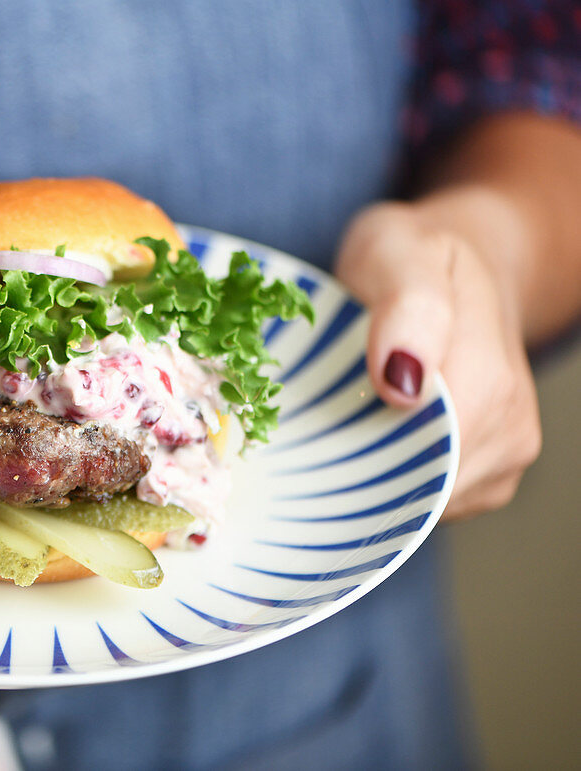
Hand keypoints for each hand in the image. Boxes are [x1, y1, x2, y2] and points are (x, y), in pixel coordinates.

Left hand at [335, 200, 540, 519]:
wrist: (453, 269)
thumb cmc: (411, 255)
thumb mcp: (396, 251)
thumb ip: (407, 308)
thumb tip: (404, 386)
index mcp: (489, 377)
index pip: (426, 459)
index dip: (361, 456)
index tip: (315, 429)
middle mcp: (508, 429)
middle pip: (418, 489)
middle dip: (359, 467)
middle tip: (318, 419)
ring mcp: (502, 459)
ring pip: (419, 504)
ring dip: (370, 475)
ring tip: (345, 421)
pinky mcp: (484, 479)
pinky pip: (425, 505)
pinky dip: (386, 483)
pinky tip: (366, 440)